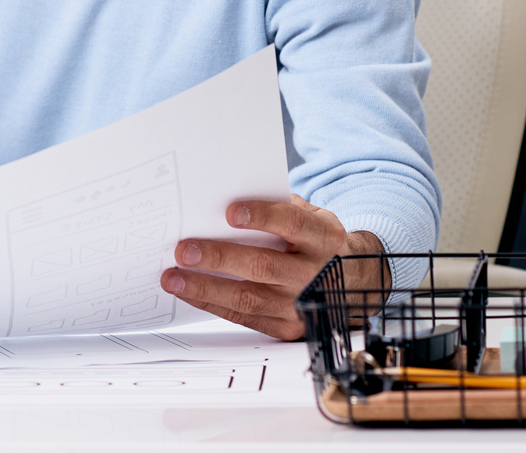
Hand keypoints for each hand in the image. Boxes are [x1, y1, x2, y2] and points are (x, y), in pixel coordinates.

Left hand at [160, 194, 385, 338]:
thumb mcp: (313, 216)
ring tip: (172, 277)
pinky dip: (212, 304)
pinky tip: (188, 292)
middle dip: (219, 257)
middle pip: (263, 264)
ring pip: (248, 297)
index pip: (293, 223)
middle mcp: (315, 273)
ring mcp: (301, 304)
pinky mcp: (287, 327)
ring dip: (205, 287)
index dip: (263, 216)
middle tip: (183, 249)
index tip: (230, 212)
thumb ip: (280, 207)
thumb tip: (225, 199)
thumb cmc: (317, 241)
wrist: (353, 283)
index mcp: (324, 237)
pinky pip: (245, 317)